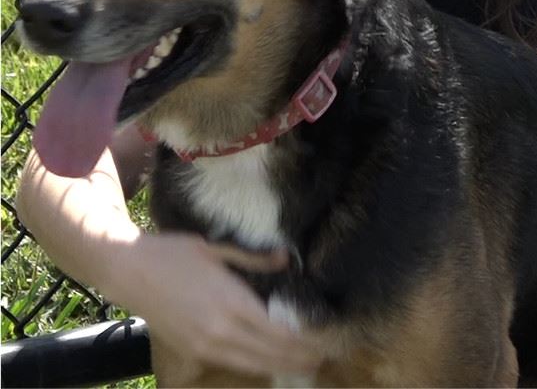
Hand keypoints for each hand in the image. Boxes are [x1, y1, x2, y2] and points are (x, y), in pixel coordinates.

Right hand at [105, 232, 321, 377]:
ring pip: (253, 365)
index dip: (305, 341)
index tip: (326, 341)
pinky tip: (268, 361)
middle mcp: (221, 332)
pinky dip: (256, 365)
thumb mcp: (217, 249)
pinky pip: (232, 364)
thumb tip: (287, 258)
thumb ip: (254, 259)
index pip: (279, 332)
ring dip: (281, 366)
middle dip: (299, 358)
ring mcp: (206, 347)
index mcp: (231, 303)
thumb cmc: (174, 253)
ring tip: (304, 365)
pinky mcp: (193, 353)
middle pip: (271, 354)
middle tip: (323, 358)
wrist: (130, 272)